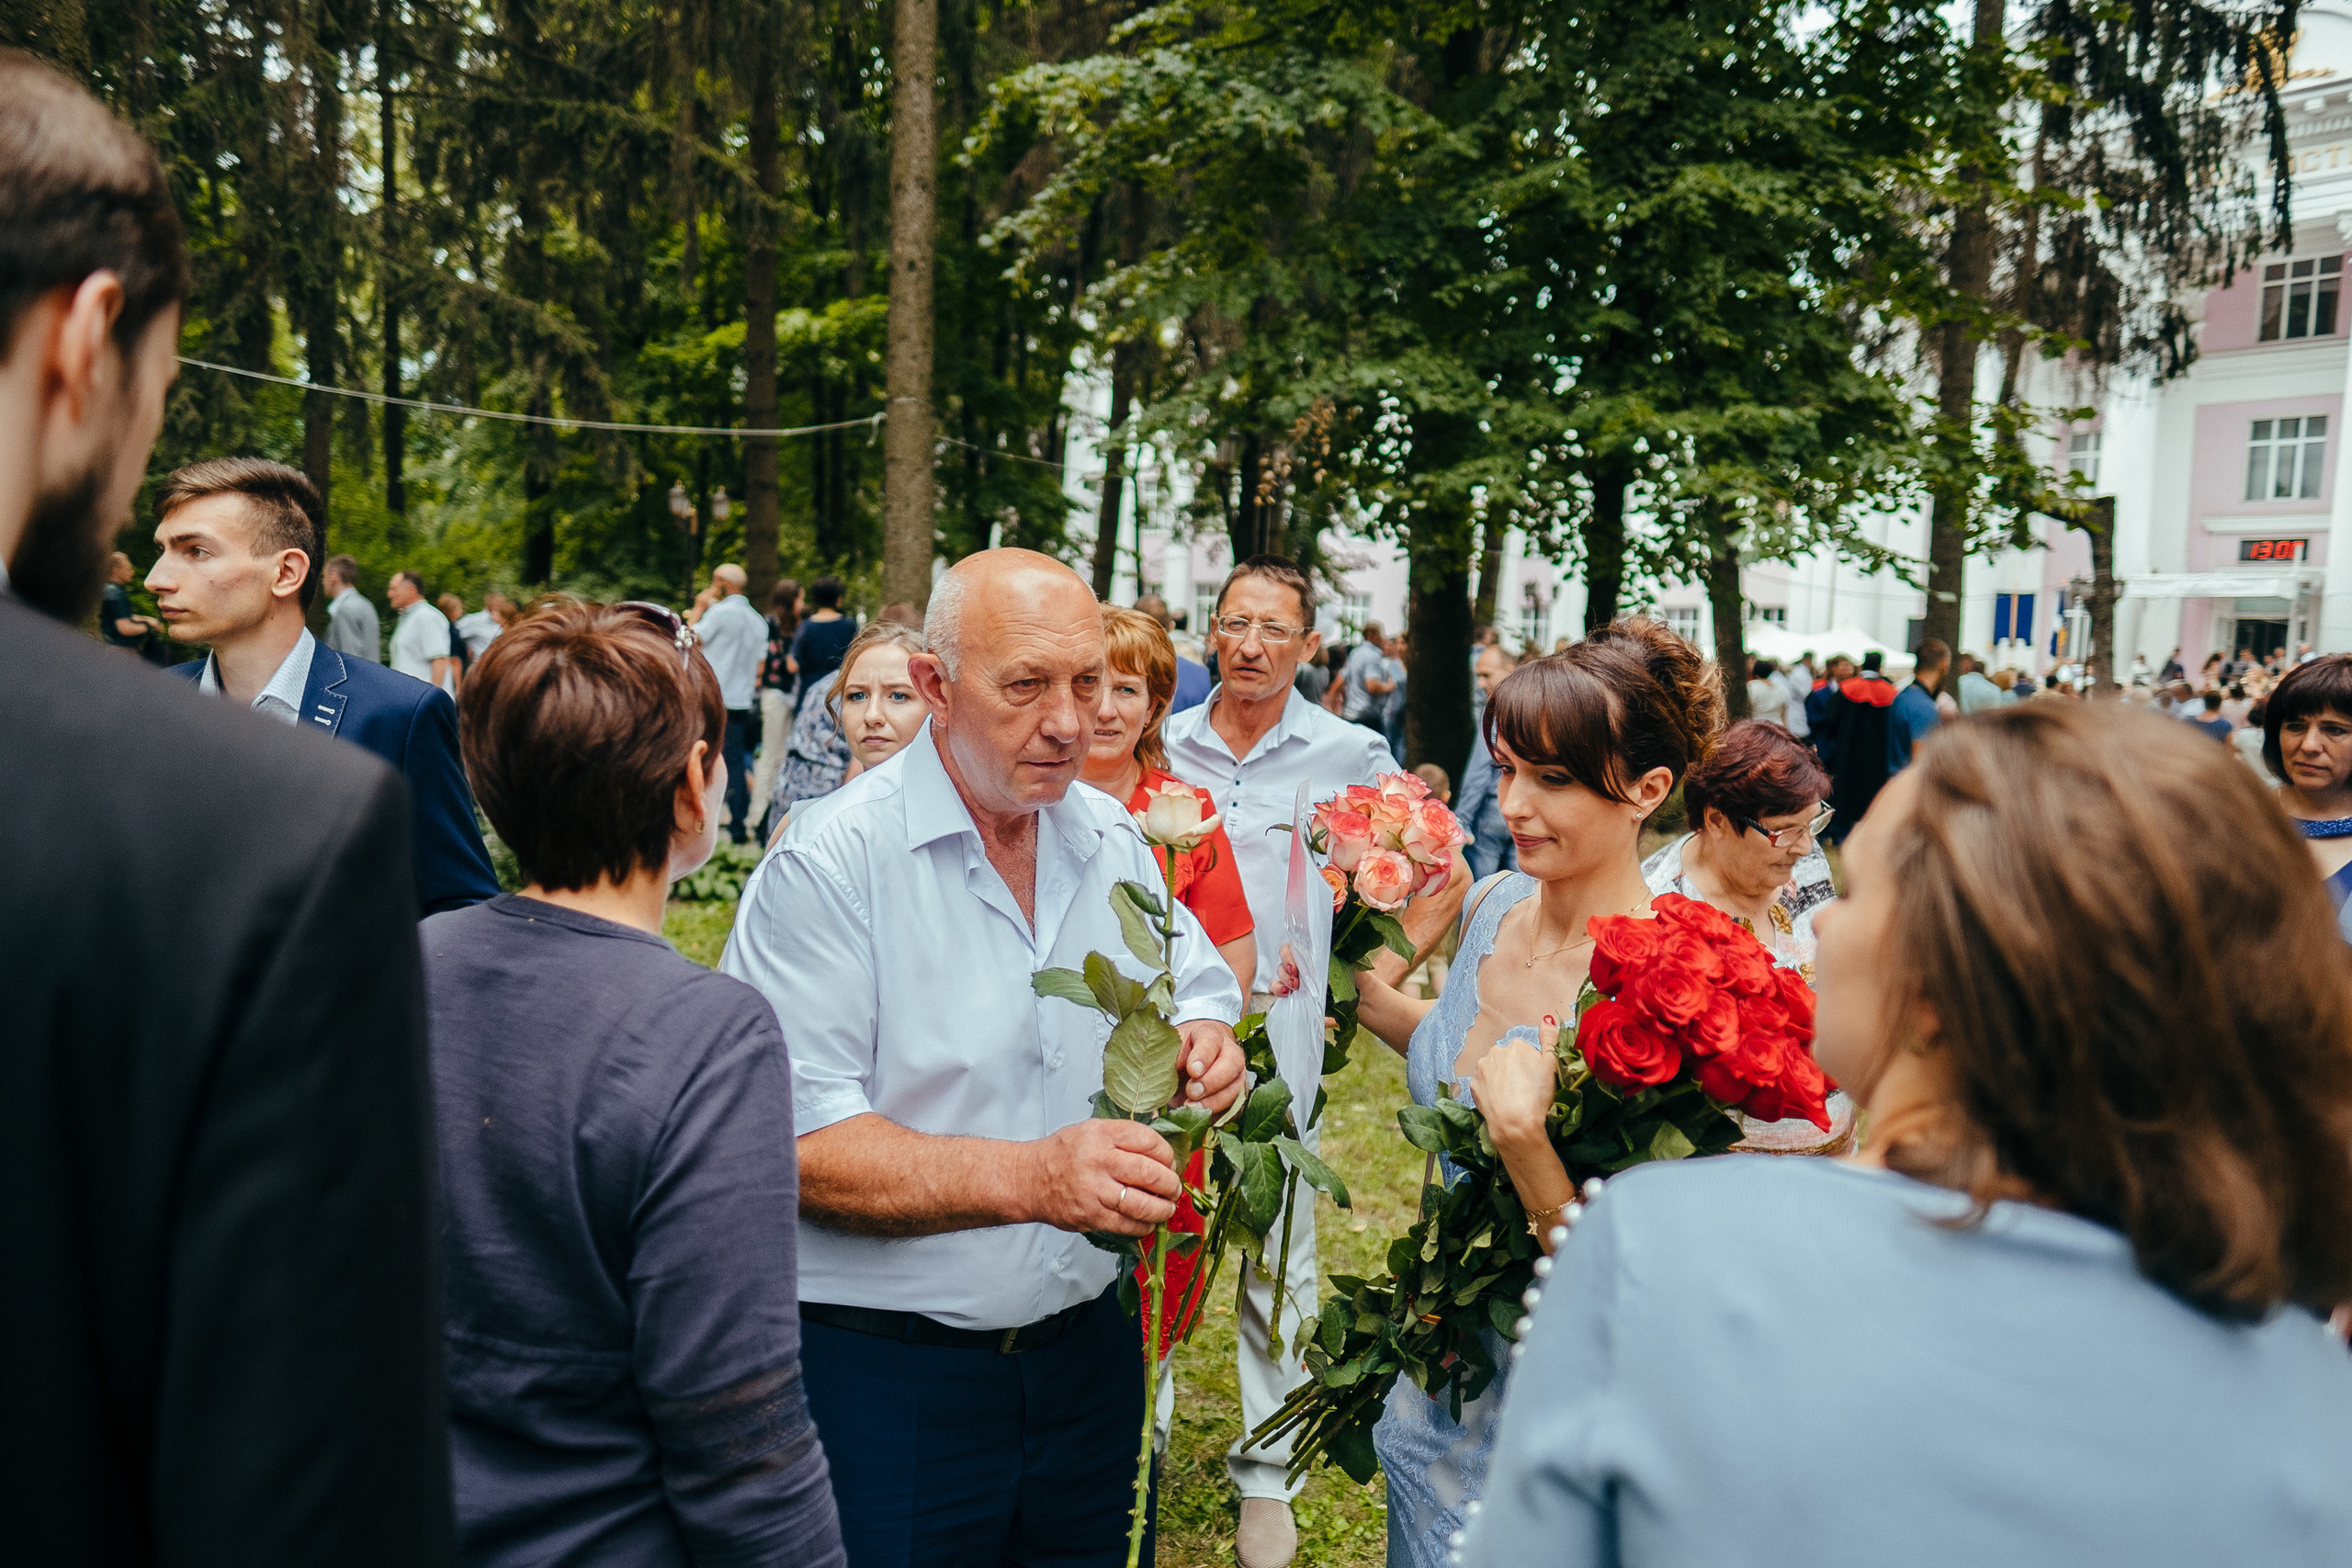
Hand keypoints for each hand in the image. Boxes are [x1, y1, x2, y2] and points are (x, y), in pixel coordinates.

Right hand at [1022, 1118, 1179, 1236]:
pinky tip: (1148, 1222)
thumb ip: (1123, 1136)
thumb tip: (1162, 1149)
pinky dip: (1144, 1225)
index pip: (1147, 1140)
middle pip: (1150, 1172)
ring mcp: (1094, 1190)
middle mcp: (1098, 1159)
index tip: (1170, 1162)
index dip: (1166, 1153)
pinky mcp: (1091, 1215)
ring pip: (1143, 1202)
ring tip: (1168, 1208)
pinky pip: (1128, 1224)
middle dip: (1170, 1183)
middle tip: (1173, 1188)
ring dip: (1163, 1208)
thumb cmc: (1063, 1154)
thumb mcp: (1091, 1130)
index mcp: (1101, 1134)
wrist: (1029, 1180)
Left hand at [1176, 1019, 1245, 1112]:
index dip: (1203, 1056)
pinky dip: (1219, 1115)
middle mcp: (1230, 1052)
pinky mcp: (1237, 1095)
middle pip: (1232, 1064)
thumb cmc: (1181, 1051)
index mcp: (1210, 1034)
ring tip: (1192, 1109)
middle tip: (1192, 1092)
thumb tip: (1158, 1080)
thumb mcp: (1171, 1047)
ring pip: (1236, 1088)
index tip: (1192, 1070)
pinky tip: (1201, 1118)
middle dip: (1212, 1081)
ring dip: (1215, 1102)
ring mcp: (1237, 1074)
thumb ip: (1167, 1058)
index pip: (1211, 1041)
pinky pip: (1235, 1108)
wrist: (1194, 1058)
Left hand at [1471, 1013, 1563, 1155]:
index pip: (1525, 1051)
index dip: (1531, 1067)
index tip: (1535, 1080)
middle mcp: (1495, 1051)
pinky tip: (1500, 1101)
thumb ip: (1549, 1039)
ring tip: (1512, 1097)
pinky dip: (1491, 1090)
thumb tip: (1547, 1018)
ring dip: (1501, 1079)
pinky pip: (1484, 1084)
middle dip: (1514, 1070)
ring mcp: (1482, 1068)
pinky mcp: (1473, 1085)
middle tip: (1524, 1090)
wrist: (1514, 1122)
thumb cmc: (1536, 1094)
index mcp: (1516, 1045)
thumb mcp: (1551, 1064)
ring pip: (1494, 1070)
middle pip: (1507, 1059)